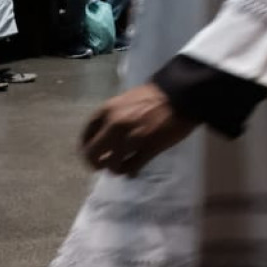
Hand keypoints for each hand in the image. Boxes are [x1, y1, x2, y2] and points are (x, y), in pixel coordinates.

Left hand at [80, 83, 197, 177]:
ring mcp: (130, 139)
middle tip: (103, 166)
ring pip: (112, 164)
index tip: (90, 154)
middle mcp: (114, 126)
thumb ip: (113, 116)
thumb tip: (106, 134)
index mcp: (107, 111)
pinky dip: (130, 172)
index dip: (85, 148)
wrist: (181, 95)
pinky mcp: (147, 149)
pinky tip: (133, 171)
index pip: (86, 135)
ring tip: (122, 168)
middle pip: (93, 154)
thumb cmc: (154, 96)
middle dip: (96, 163)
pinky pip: (131, 167)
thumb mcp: (126, 100)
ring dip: (115, 168)